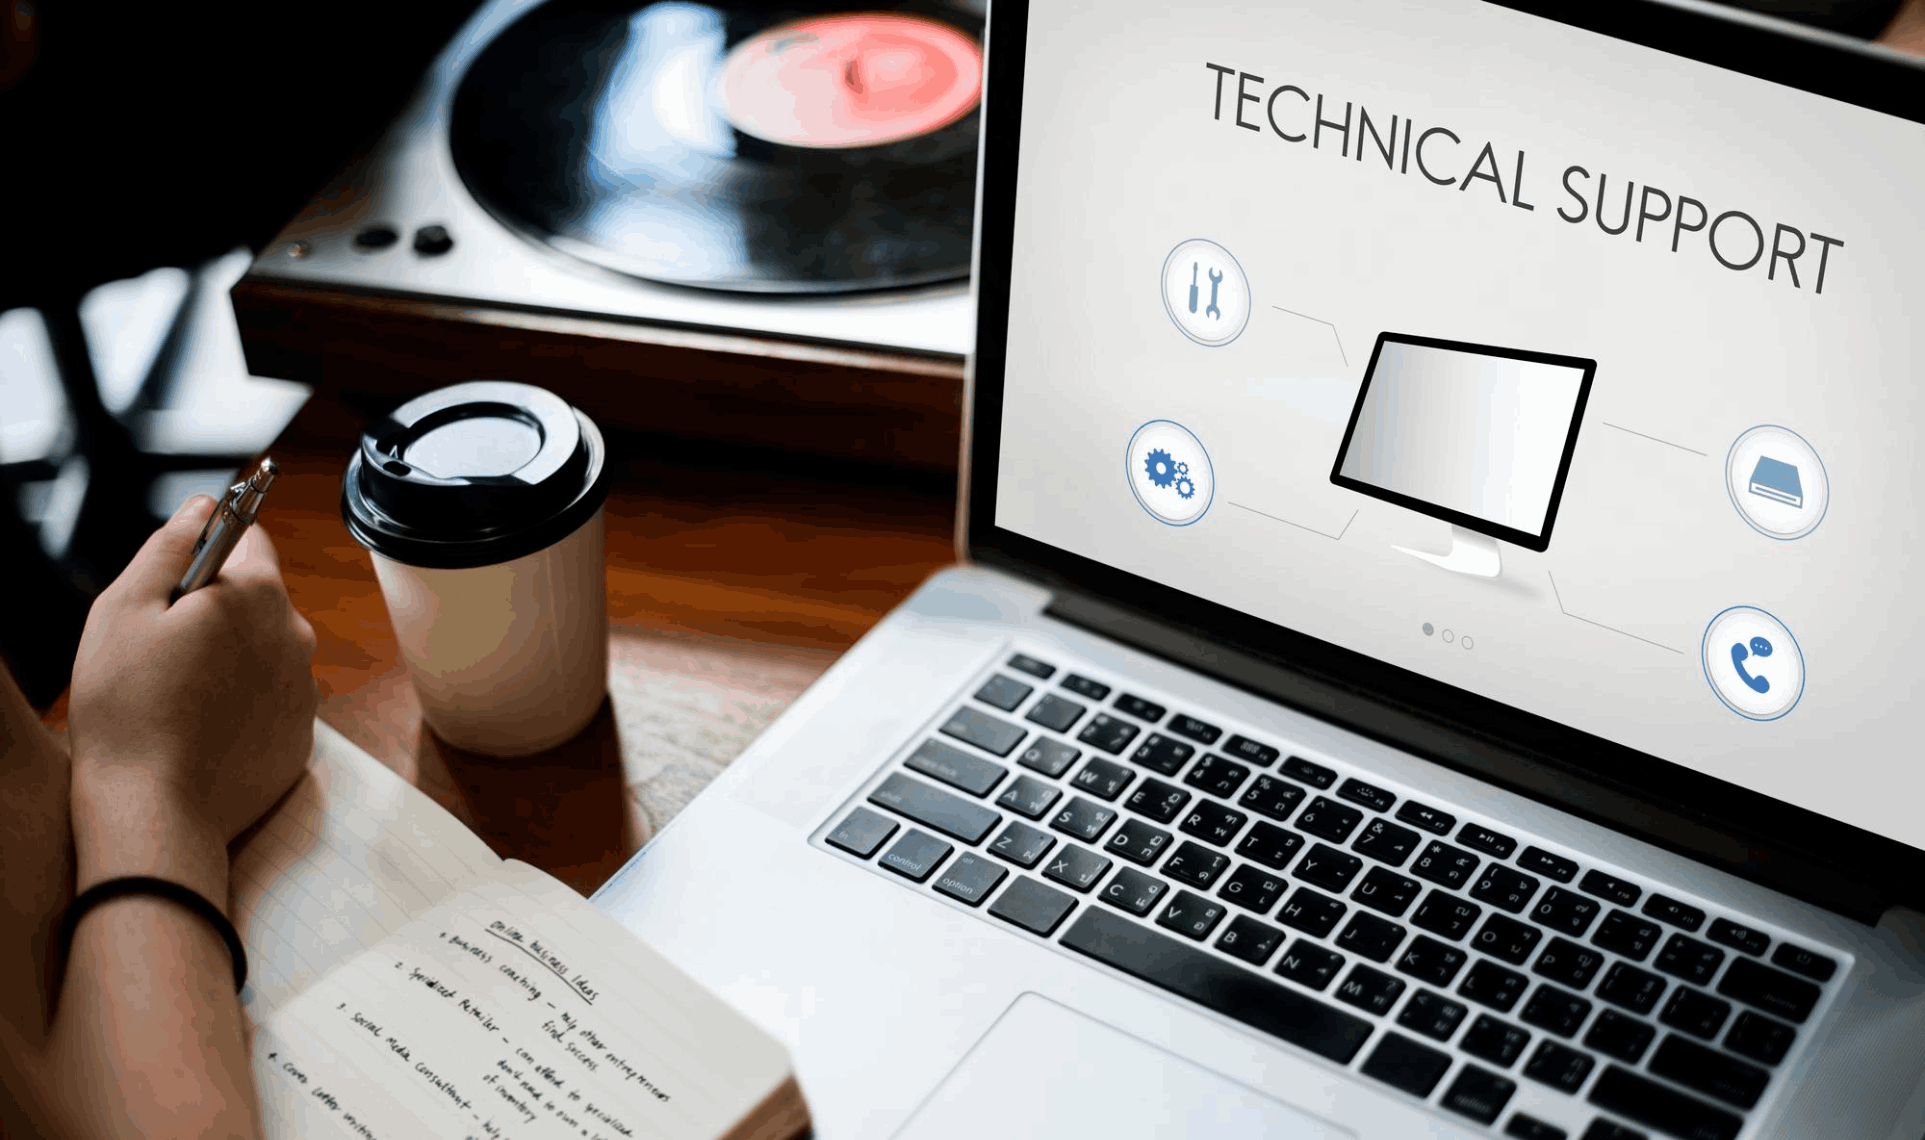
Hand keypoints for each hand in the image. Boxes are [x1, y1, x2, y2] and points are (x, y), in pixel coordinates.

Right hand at [68, 496, 317, 906]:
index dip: (205, 551)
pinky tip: (200, 728)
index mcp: (259, 595)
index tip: (176, 581)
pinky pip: (269, 701)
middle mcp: (296, 635)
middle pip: (256, 599)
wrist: (157, 811)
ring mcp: (305, 689)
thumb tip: (203, 505)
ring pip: (263, 652)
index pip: (248, 537)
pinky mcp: (301, 736)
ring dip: (229, 660)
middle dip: (215, 611)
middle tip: (162, 650)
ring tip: (178, 695)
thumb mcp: (125, 609)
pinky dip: (240, 706)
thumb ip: (170, 546)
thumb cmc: (128, 709)